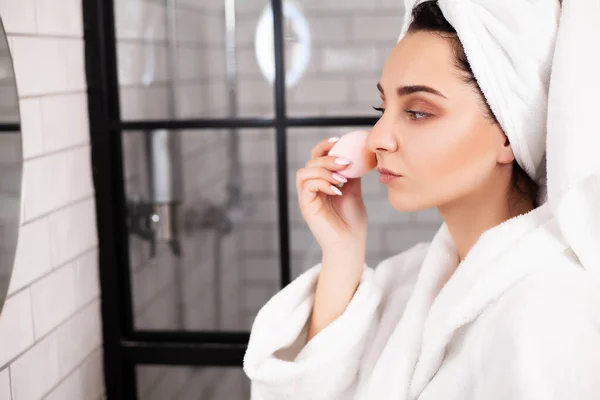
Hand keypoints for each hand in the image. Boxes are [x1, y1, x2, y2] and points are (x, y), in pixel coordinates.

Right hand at [296, 137, 367, 251]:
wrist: (351, 244)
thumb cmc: (352, 222)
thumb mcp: (354, 191)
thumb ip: (351, 174)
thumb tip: (356, 154)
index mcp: (320, 183)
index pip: (316, 157)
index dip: (324, 146)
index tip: (338, 139)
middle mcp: (311, 189)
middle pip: (310, 162)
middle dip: (327, 157)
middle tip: (345, 161)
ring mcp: (307, 198)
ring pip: (305, 172)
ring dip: (324, 170)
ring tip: (342, 178)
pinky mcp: (306, 207)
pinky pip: (308, 186)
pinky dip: (323, 183)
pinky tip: (338, 189)